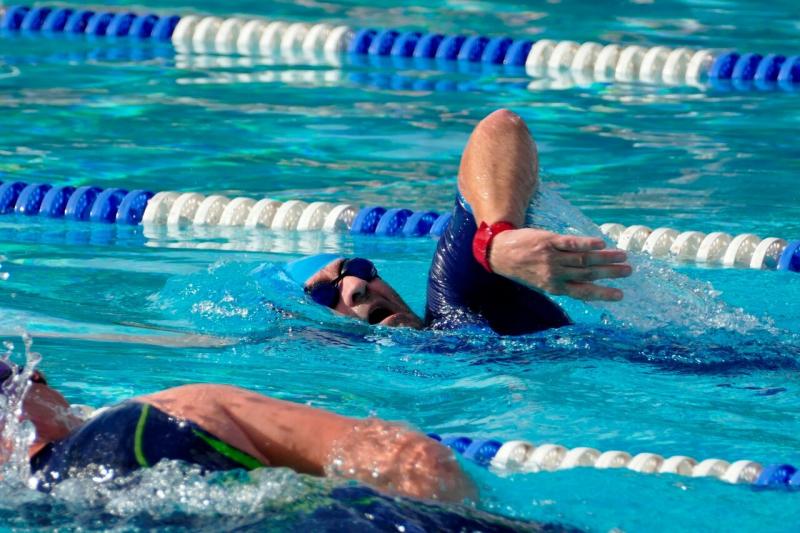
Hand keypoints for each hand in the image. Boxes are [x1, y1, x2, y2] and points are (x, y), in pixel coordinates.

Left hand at [489, 228, 631, 300]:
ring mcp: (552, 258)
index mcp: (554, 287)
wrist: (499, 252)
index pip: (583, 292)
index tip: (620, 295)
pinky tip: (600, 243)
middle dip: (610, 273)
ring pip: (583, 259)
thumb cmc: (522, 268)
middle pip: (588, 274)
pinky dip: (586, 244)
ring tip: (622, 256)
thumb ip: (561, 283)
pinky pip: (570, 244)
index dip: (602, 294)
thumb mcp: (540, 282)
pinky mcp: (548, 241)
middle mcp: (555, 274)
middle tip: (628, 271)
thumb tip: (584, 284)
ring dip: (605, 258)